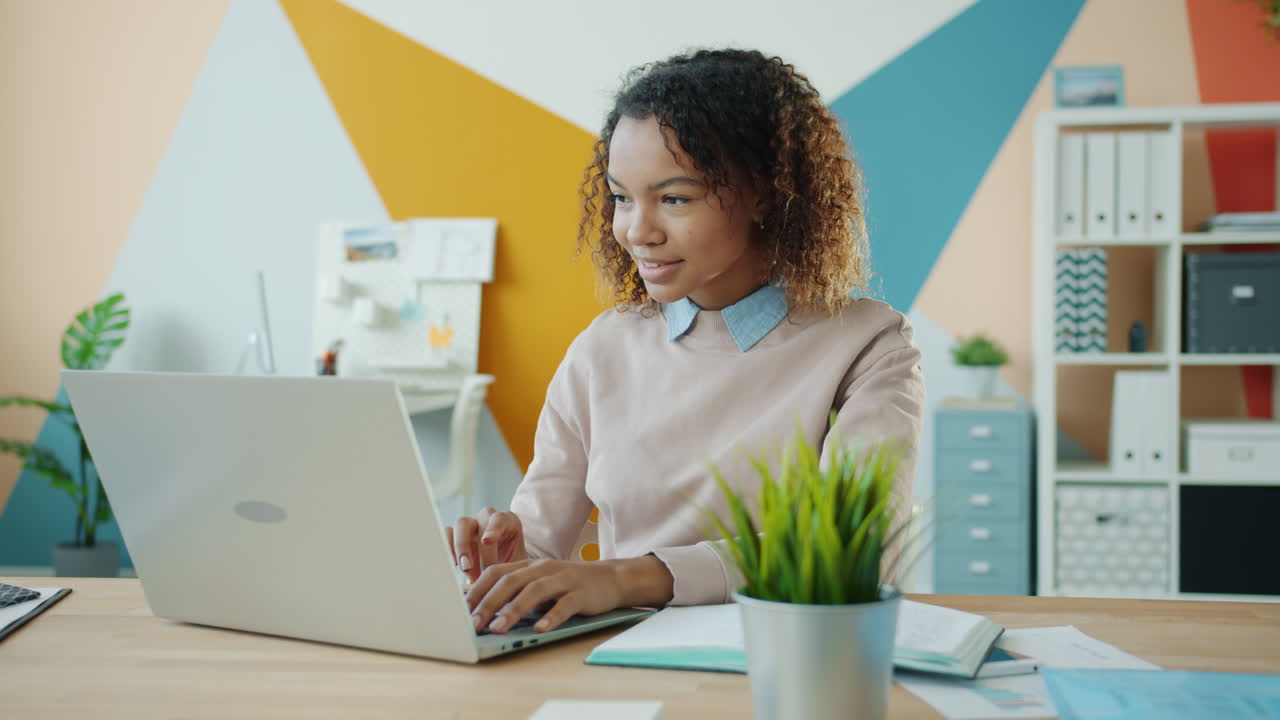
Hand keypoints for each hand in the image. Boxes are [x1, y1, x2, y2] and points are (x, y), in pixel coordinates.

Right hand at [447, 507, 526, 583]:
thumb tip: (500, 579)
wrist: (502, 575)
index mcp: (509, 522)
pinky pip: (447, 533)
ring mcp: (471, 525)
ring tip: (465, 569)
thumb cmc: (512, 569)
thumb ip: (510, 570)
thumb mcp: (516, 568)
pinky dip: (448, 547)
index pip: (501, 518)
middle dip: (478, 543)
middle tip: (472, 566)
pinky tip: (452, 564)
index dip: (493, 528)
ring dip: (461, 546)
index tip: (487, 542)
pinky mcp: (456, 534)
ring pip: (462, 523)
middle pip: (479, 520)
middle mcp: (489, 519)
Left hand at [467, 556, 673, 633]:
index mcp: (529, 565)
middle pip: (511, 581)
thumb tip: (482, 611)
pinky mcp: (582, 592)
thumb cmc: (569, 585)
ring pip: (534, 591)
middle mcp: (543, 568)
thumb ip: (516, 592)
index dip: (477, 590)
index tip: (461, 611)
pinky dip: (551, 617)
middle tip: (473, 624)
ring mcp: (563, 579)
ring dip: (513, 610)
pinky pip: (565, 604)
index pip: (497, 572)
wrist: (611, 578)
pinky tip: (540, 629)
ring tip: (498, 629)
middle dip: (489, 602)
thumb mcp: (540, 583)